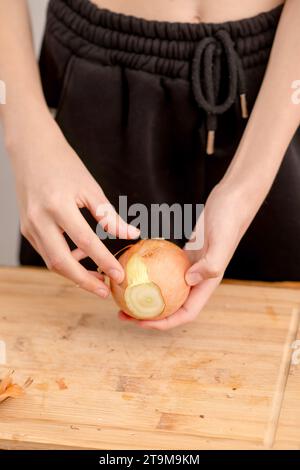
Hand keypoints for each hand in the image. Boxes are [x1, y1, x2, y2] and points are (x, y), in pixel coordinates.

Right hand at [8, 113, 138, 297]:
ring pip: (52, 261)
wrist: (32, 150)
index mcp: (58, 206)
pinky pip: (46, 252)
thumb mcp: (91, 188)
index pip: (85, 242)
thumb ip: (109, 216)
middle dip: (84, 281)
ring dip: (74, 273)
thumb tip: (131, 235)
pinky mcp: (27, 228)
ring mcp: (30, 226)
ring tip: (97, 276)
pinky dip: (63, 259)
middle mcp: (39, 219)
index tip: (120, 276)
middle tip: (104, 292)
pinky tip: (80, 255)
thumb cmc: (64, 165)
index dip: (104, 261)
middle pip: (61, 262)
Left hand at [119, 181, 258, 329]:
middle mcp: (199, 280)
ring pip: (166, 288)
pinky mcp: (186, 254)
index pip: (185, 313)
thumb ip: (211, 264)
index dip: (164, 323)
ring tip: (124, 295)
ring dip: (147, 296)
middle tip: (123, 313)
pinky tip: (133, 268)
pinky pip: (164, 268)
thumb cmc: (230, 219)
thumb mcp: (222, 242)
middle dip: (149, 315)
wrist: (232, 200)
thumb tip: (188, 281)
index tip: (140, 322)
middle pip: (172, 306)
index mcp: (208, 283)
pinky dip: (150, 272)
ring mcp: (191, 267)